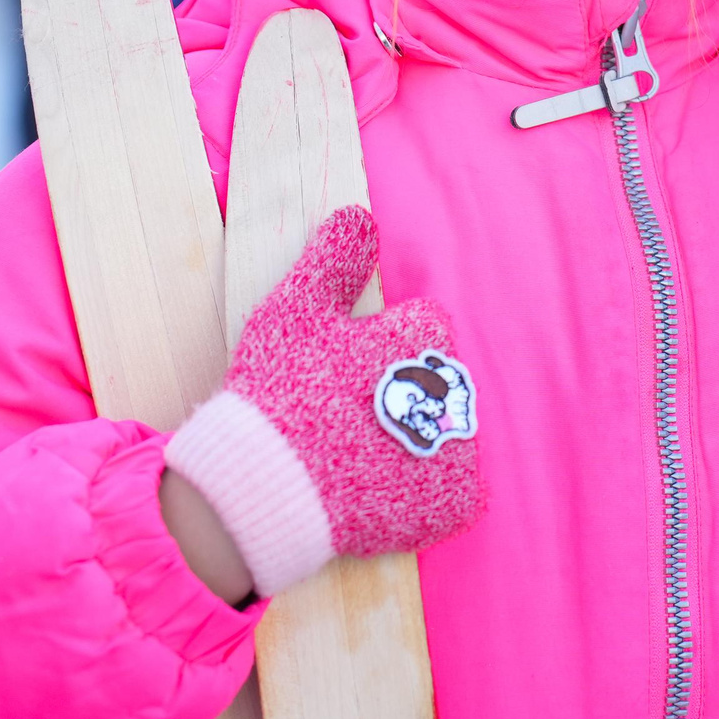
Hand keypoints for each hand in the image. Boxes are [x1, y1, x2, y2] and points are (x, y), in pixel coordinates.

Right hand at [166, 205, 481, 598]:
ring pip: (445, 432)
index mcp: (423, 336)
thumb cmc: (277, 393)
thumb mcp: (295, 311)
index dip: (379, 343)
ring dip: (413, 439)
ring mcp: (454, 450)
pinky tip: (373, 490)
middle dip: (400, 390)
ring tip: (354, 457)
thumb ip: (333, 259)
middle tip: (342, 415)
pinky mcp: (450, 501)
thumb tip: (360, 217)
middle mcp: (452, 390)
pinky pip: (450, 490)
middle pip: (437, 379)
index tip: (344, 366)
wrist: (264, 488)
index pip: (423, 324)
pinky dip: (420, 492)